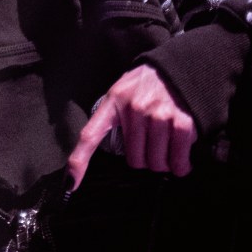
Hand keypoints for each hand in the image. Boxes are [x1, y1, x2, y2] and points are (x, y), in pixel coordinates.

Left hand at [66, 65, 196, 190]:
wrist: (178, 68)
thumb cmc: (147, 85)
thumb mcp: (121, 92)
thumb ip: (113, 118)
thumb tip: (107, 153)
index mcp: (113, 102)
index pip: (90, 135)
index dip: (79, 162)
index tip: (70, 184)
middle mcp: (134, 109)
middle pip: (135, 161)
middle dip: (145, 159)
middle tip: (152, 144)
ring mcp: (158, 116)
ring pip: (156, 163)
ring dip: (163, 162)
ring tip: (167, 147)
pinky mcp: (181, 122)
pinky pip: (178, 160)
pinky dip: (181, 165)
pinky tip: (181, 158)